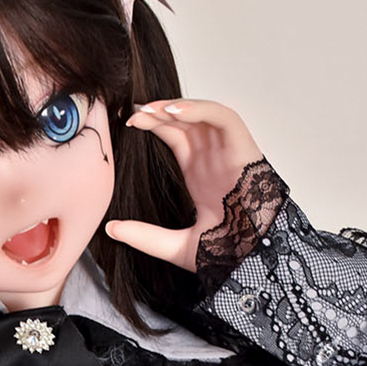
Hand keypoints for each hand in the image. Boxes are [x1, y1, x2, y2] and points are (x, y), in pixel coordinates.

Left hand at [109, 98, 255, 269]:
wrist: (255, 258)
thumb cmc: (229, 253)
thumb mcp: (177, 246)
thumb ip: (145, 237)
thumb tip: (111, 230)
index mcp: (200, 173)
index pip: (174, 135)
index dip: (152, 124)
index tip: (128, 123)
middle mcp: (214, 158)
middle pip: (184, 121)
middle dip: (158, 112)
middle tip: (133, 112)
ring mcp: (229, 152)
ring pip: (202, 113)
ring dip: (176, 106)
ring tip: (150, 110)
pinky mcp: (244, 148)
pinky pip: (224, 117)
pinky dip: (201, 109)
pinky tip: (175, 112)